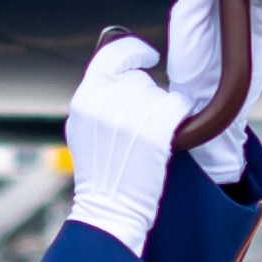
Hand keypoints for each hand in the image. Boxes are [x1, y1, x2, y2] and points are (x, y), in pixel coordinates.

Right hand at [64, 34, 183, 257]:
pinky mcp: (155, 132)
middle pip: (139, 79)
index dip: (133, 51)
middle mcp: (104, 104)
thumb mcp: (83, 129)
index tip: (148, 56)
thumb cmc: (100, 173)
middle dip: (146, 96)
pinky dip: (178, 116)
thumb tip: (122, 67)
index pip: (111, 55)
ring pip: (160, 93)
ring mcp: (130, 117)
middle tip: (140, 125)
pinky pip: (177, 105)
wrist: (109, 210)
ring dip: (161, 110)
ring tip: (147, 138)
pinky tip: (169, 133)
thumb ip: (96, 97)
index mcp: (83, 100)